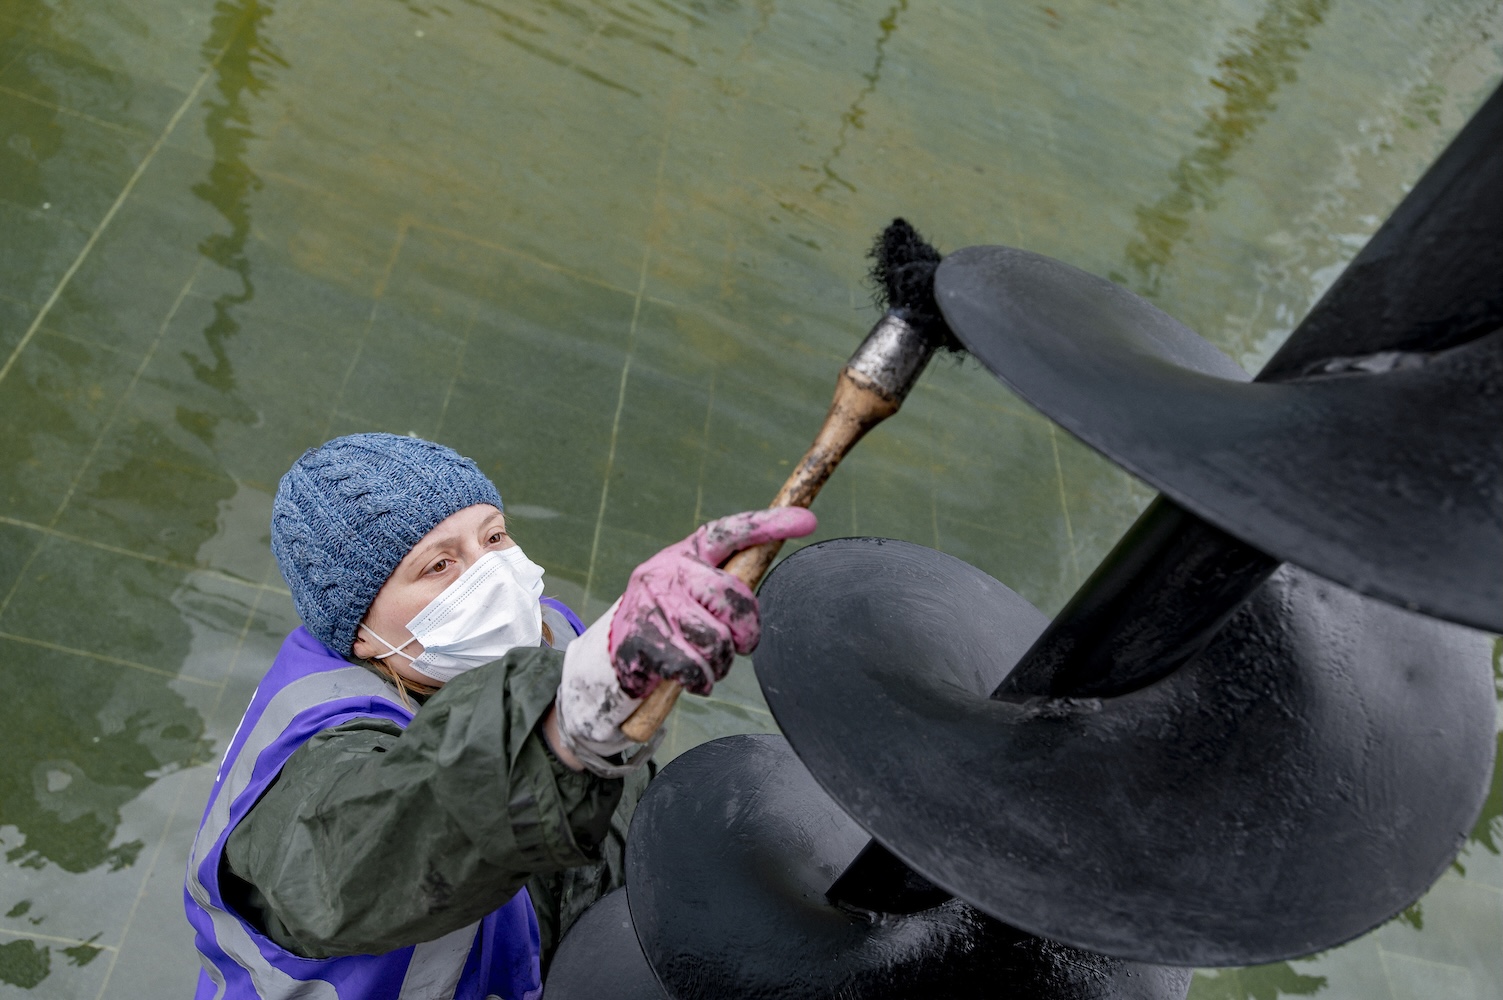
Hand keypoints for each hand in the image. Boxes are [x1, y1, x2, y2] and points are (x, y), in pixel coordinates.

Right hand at [608, 508, 817, 697]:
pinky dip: (701, 681)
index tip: (808, 521)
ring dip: (720, 663)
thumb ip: (725, 583)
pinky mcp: (642, 642)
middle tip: (741, 645)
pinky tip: (690, 677)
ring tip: (708, 662)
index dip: (769, 525)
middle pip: (732, 599)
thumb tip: (774, 565)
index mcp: (686, 554)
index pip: (729, 532)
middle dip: (746, 631)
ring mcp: (652, 606)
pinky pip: (694, 669)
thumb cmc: (671, 618)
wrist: (613, 653)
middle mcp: (667, 571)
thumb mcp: (693, 589)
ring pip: (717, 641)